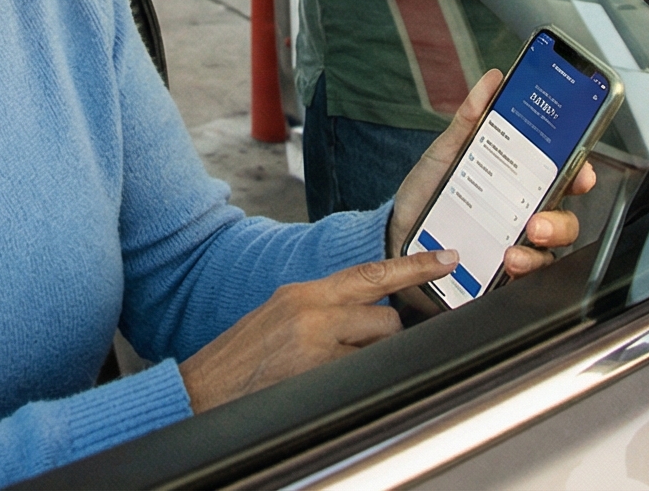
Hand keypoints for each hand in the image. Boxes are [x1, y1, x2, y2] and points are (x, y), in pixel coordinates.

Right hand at [179, 248, 456, 410]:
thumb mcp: (280, 316)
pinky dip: (354, 379)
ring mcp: (316, 345)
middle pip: (384, 316)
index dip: (413, 266)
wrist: (203, 389)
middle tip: (358, 347)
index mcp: (303, 294)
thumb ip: (322, 308)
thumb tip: (364, 310)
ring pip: (378, 345)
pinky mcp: (317, 375)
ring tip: (332, 367)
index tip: (445, 259)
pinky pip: (362, 373)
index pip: (369, 272)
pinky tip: (326, 384)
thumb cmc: (242, 358)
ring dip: (369, 357)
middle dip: (382, 335)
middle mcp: (312, 312)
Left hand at [388, 70, 596, 280]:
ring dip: (538, 254)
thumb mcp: (446, 153)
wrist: (393, 235)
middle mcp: (523, 216)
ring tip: (514, 253)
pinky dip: (518, 275)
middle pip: (563, 220)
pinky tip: (504, 268)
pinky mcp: (498, 276)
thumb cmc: (426, 192)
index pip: (562, 179)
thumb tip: (492, 80)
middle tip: (536, 223)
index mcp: (518, 184)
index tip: (581, 175)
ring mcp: (514, 247)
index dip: (580, 175)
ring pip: (549, 254)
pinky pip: (522, 280)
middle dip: (559, 223)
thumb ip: (469, 119)